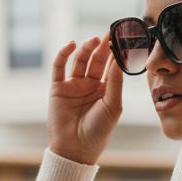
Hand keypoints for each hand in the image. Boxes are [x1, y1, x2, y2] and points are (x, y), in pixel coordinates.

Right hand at [47, 35, 122, 165]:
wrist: (75, 149)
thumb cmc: (98, 131)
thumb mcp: (113, 106)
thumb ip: (115, 82)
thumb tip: (119, 58)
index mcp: (105, 90)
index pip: (111, 66)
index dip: (117, 52)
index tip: (123, 37)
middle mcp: (89, 85)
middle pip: (96, 60)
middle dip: (103, 45)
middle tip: (110, 31)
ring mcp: (73, 86)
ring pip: (80, 61)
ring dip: (86, 49)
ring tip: (94, 40)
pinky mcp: (58, 88)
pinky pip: (59, 67)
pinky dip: (64, 54)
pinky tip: (72, 44)